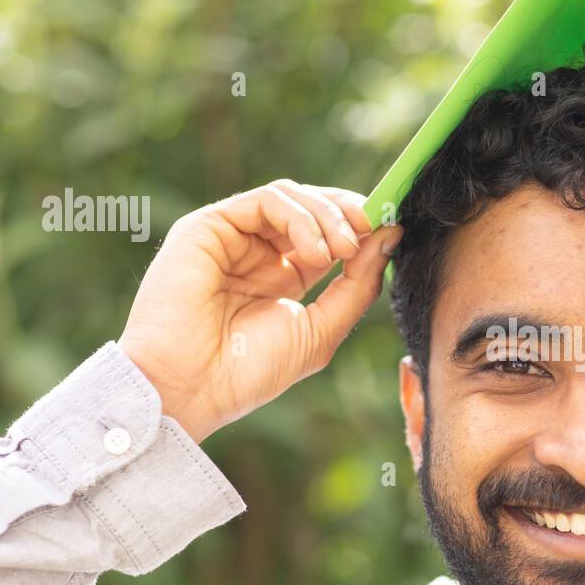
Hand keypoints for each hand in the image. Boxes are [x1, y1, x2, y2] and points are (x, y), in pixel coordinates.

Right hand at [118, 179, 402, 442]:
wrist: (190, 387)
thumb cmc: (249, 371)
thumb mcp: (320, 330)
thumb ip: (358, 285)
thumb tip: (391, 235)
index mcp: (282, 278)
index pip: (329, 235)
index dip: (362, 228)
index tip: (394, 231)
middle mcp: (256, 253)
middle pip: (313, 208)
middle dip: (351, 214)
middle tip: (375, 231)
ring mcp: (232, 237)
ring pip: (293, 197)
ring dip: (329, 217)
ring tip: (343, 251)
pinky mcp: (209, 226)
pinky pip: (267, 200)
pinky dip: (301, 217)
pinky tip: (317, 252)